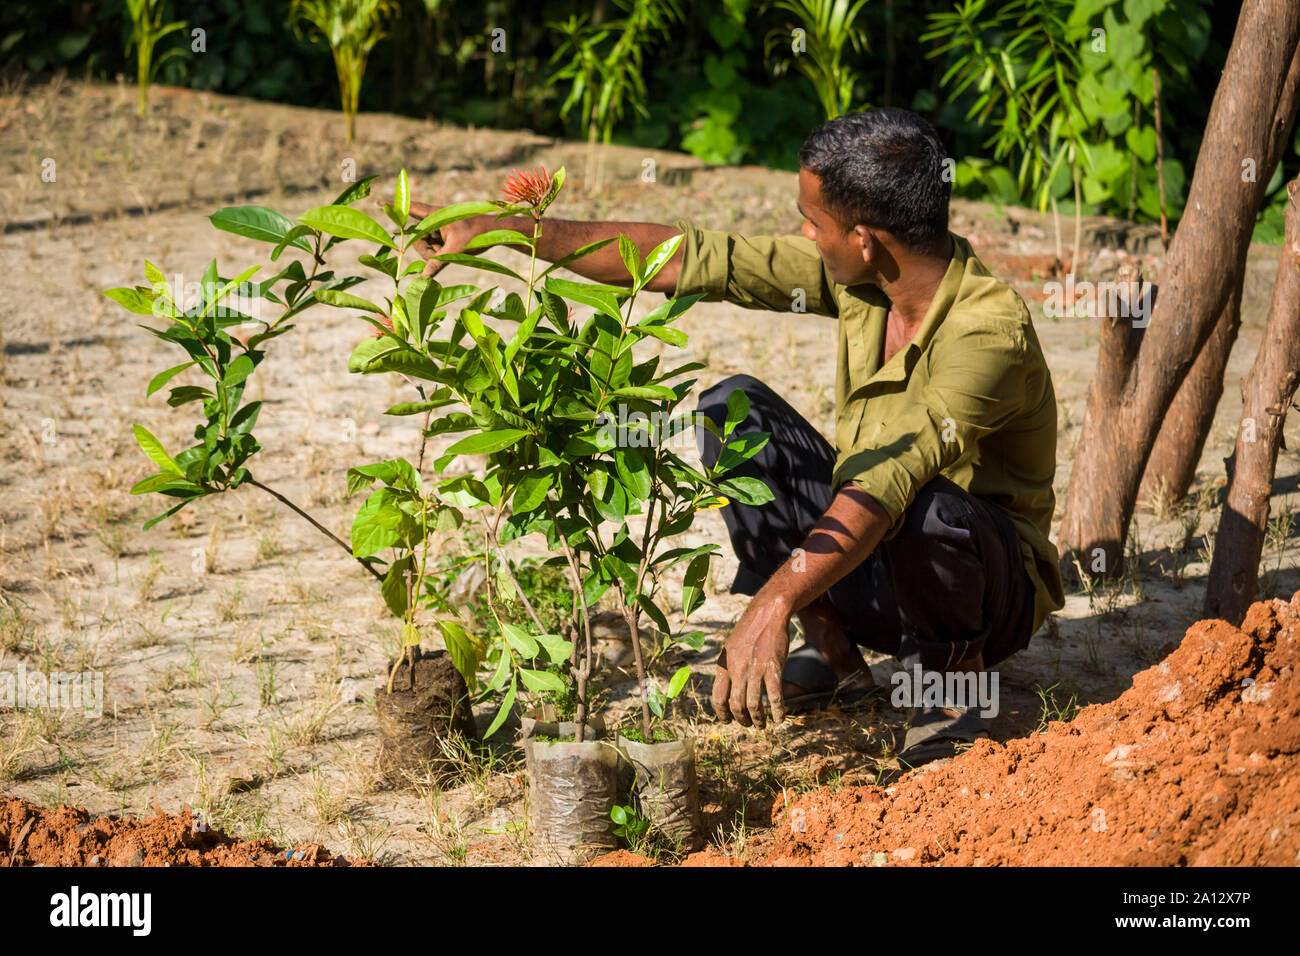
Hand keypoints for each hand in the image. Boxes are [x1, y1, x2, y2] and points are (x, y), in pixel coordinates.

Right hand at [390, 198, 490, 277]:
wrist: (497, 233)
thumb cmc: (477, 236)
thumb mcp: (455, 252)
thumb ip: (436, 265)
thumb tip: (422, 281)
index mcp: (436, 215)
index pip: (410, 209)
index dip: (394, 208)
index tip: (377, 202)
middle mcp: (435, 219)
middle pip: (416, 237)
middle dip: (426, 250)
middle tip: (442, 253)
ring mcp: (439, 227)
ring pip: (424, 245)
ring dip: (434, 253)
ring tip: (451, 251)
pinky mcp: (443, 234)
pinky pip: (433, 247)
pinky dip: (440, 253)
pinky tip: (453, 251)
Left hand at [712, 591, 791, 728]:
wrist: (767, 614)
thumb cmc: (750, 631)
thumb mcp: (731, 648)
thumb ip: (728, 668)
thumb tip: (726, 688)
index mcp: (724, 665)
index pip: (718, 698)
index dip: (722, 714)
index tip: (728, 721)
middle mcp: (737, 669)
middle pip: (736, 705)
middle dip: (742, 720)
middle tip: (748, 724)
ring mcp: (755, 669)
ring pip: (754, 705)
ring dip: (758, 720)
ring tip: (762, 725)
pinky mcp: (773, 668)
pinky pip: (775, 696)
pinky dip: (777, 711)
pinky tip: (779, 718)